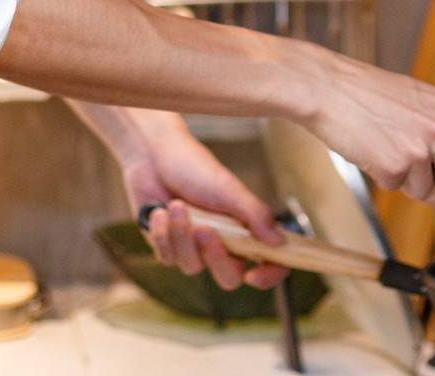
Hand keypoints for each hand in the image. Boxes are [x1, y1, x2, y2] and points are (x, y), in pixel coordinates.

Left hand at [121, 111, 288, 290]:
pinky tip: (159, 211)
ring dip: (182, 235)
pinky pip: (168, 258)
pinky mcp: (168, 248)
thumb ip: (256, 215)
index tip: (254, 274)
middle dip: (214, 255)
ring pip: (192, 266)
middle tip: (204, 229)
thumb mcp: (229, 189)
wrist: (153, 157)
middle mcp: (223, 243)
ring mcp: (194, 248)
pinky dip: (162, 234)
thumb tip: (281, 241)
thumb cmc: (195, 167)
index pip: (269, 261)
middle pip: (228, 277)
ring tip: (176, 205)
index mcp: (245, 229)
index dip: (269, 275)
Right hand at [298, 50, 434, 218]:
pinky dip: (383, 178)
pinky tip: (371, 152)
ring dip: (407, 184)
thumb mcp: (415, 101)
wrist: (327, 87)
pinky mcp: (395, 165)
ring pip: (427, 192)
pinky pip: (397, 188)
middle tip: (426, 193)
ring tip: (386, 153)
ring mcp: (419, 148)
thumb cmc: (363, 92)